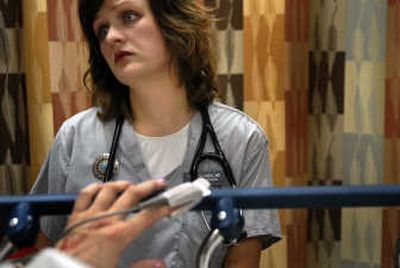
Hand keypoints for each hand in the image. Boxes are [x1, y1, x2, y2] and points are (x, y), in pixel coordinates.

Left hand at [56, 180, 172, 267]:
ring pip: (110, 189)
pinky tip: (101, 187)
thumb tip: (159, 264)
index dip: (164, 207)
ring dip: (124, 184)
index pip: (148, 215)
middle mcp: (106, 220)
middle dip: (150, 187)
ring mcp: (90, 215)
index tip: (172, 202)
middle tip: (159, 183)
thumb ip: (142, 267)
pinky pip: (85, 194)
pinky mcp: (75, 216)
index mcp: (119, 235)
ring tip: (133, 184)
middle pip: (133, 195)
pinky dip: (95, 188)